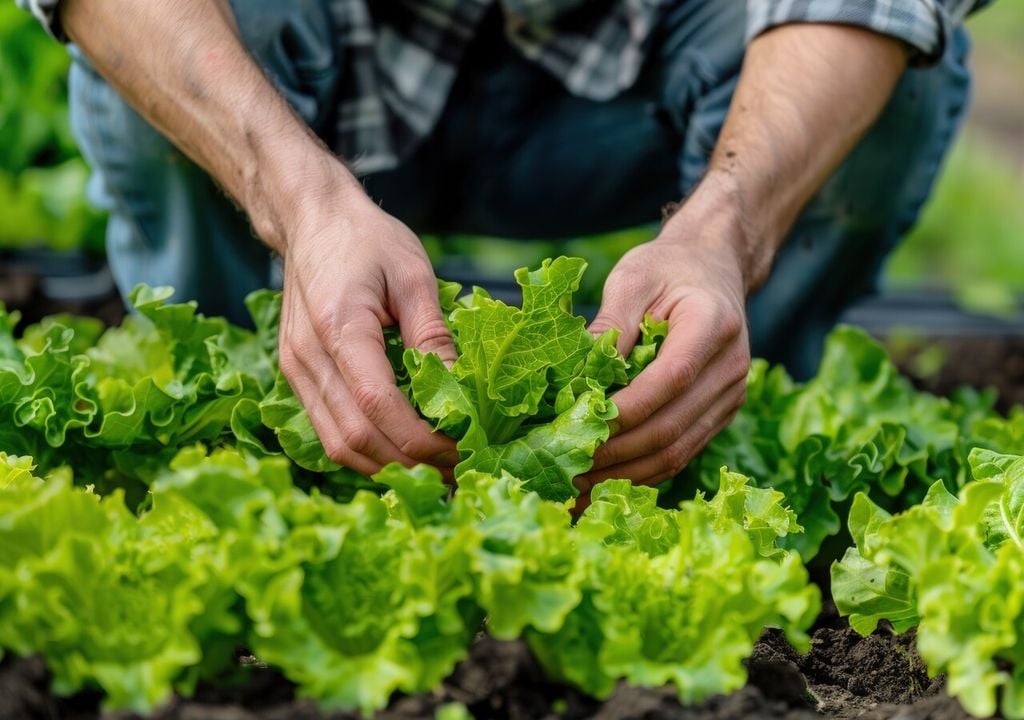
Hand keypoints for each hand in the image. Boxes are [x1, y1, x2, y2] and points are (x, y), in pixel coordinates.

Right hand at [276, 168, 458, 475]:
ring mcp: (295, 371)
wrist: (310, 221)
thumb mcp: (413, 274)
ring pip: (337, 446)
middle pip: (356, 438)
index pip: (379, 406)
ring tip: (435, 471)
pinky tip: (401, 453)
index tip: (461, 449)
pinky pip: (328, 432)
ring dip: (387, 468)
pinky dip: (366, 452)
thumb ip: (433, 334)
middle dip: (410, 464)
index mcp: (339, 328)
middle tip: (458, 471)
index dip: (421, 440)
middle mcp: (308, 357)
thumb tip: (459, 391)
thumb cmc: (366, 240)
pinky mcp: (295, 376)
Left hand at [577, 202, 752, 496]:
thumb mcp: (632, 280)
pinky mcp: (718, 415)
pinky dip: (639, 473)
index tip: (577, 426)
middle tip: (564, 466)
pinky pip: (679, 454)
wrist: (713, 268)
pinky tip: (601, 483)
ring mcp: (729, 397)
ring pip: (676, 451)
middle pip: (671, 426)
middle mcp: (731, 367)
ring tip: (575, 487)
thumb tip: (578, 376)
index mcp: (713, 325)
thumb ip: (610, 325)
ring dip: (624, 474)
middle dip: (615, 453)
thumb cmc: (667, 269)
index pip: (669, 379)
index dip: (624, 410)